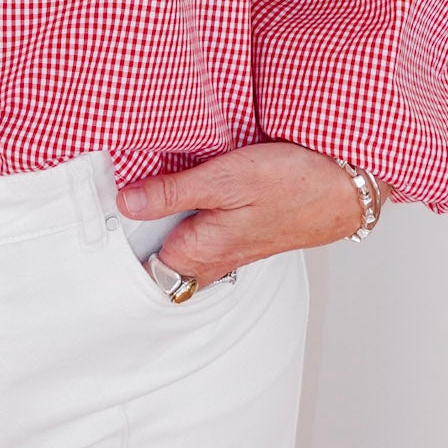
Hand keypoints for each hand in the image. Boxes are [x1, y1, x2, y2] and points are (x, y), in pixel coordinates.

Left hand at [115, 141, 371, 292]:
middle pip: (162, 262)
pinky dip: (191, 217)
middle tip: (113, 203)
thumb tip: (126, 202)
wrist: (348, 187)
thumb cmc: (294, 182)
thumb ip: (173, 192)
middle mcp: (215, 259)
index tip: (98, 220)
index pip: (145, 269)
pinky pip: (207, 233)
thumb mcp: (225, 179)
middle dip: (138, 239)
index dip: (120, 248)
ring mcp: (232, 249)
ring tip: (140, 196)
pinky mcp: (246, 233)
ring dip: (165, 226)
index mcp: (202, 251)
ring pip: (184, 246)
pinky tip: (186, 193)